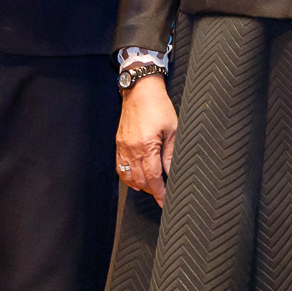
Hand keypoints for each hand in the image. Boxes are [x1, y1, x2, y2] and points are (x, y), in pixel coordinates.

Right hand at [116, 75, 177, 205]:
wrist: (140, 90)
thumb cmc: (158, 106)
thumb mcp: (172, 130)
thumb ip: (171, 154)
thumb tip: (172, 173)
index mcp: (147, 146)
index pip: (153, 177)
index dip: (159, 192)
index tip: (164, 201)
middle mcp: (132, 148)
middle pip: (140, 180)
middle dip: (151, 191)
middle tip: (161, 195)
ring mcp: (123, 146)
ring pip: (128, 176)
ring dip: (139, 186)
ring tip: (150, 189)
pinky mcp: (119, 143)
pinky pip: (120, 166)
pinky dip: (127, 177)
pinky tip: (135, 180)